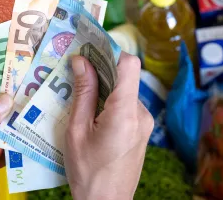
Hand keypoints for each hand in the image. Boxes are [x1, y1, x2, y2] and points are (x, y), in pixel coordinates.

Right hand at [65, 53, 153, 199]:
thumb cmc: (87, 171)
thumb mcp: (76, 131)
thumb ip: (82, 93)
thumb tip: (80, 61)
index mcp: (125, 113)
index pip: (129, 65)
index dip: (111, 52)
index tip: (90, 51)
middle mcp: (141, 114)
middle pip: (126, 77)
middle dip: (102, 70)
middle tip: (77, 72)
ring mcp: (145, 122)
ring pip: (126, 90)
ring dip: (105, 88)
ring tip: (81, 97)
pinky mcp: (143, 129)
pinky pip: (128, 105)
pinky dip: (111, 102)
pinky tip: (94, 115)